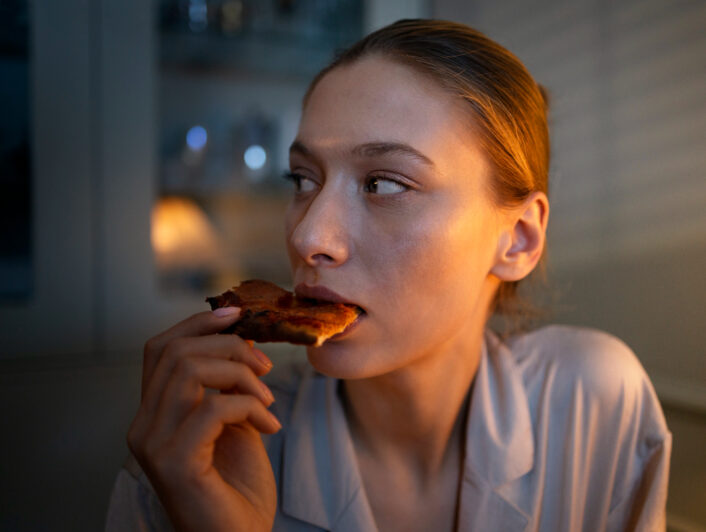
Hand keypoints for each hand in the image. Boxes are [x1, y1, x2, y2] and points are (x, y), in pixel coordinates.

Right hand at [127, 308, 280, 531]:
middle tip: (266, 366)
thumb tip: (241, 335)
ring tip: (267, 398)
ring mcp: (153, 444)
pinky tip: (270, 426)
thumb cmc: (238, 487)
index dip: (197, 323)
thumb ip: (228, 383)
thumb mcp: (235, 421)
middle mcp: (143, 426)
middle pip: (176, 352)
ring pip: (190, 371)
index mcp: (153, 413)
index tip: (238, 314)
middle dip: (229, 346)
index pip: (160, 348)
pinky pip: (213, 407)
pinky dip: (250, 406)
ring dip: (241, 374)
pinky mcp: (174, 462)